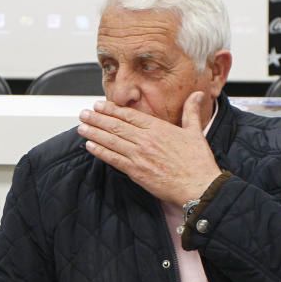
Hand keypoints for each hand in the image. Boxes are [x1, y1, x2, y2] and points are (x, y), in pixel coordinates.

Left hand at [77, 91, 220, 204]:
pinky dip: (100, 151)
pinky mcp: (136, 171)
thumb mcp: (196, 132)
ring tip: (82, 126)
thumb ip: (191, 112)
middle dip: (97, 118)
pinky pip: (113, 159)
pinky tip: (90, 146)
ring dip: (94, 133)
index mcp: (159, 128)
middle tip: (84, 113)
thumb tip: (196, 95)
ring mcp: (139, 155)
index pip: (130, 115)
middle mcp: (146, 139)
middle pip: (116, 126)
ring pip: (111, 140)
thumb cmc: (198, 163)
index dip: (112, 110)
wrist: (198, 186)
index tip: (99, 105)